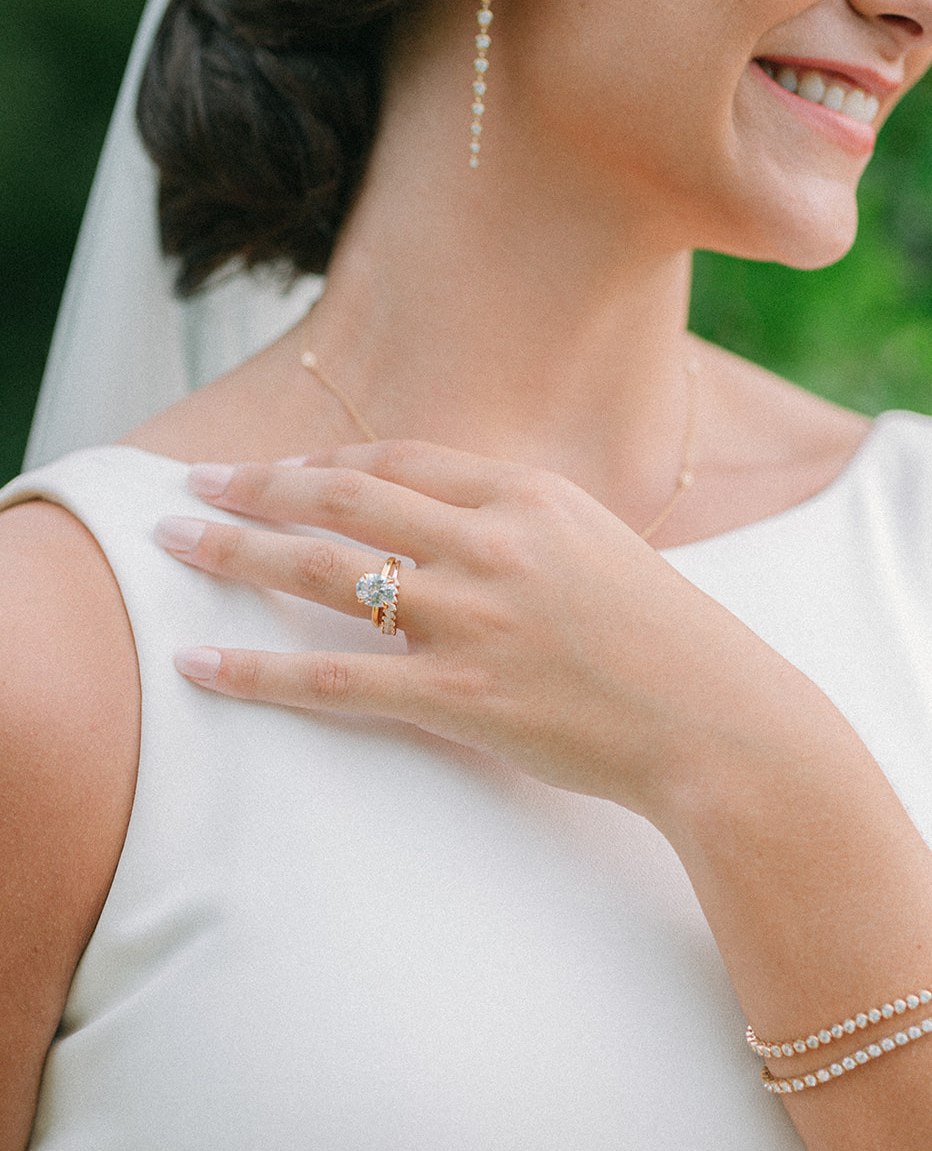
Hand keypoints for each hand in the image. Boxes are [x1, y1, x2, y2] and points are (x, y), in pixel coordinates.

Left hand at [154, 439, 805, 824]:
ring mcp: (473, 617)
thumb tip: (437, 517)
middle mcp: (492, 542)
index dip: (323, 462)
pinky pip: (333, 677)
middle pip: (343, 499)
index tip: (276, 470)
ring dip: (235, 553)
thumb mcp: (596, 544)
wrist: (720, 721)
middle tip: (190, 484)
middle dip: (255, 486)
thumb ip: (516, 521)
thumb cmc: (665, 636)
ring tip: (170, 544)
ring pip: (323, 573)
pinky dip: (258, 669)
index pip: (398, 462)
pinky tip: (200, 662)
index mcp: (528, 495)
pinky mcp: (460, 694)